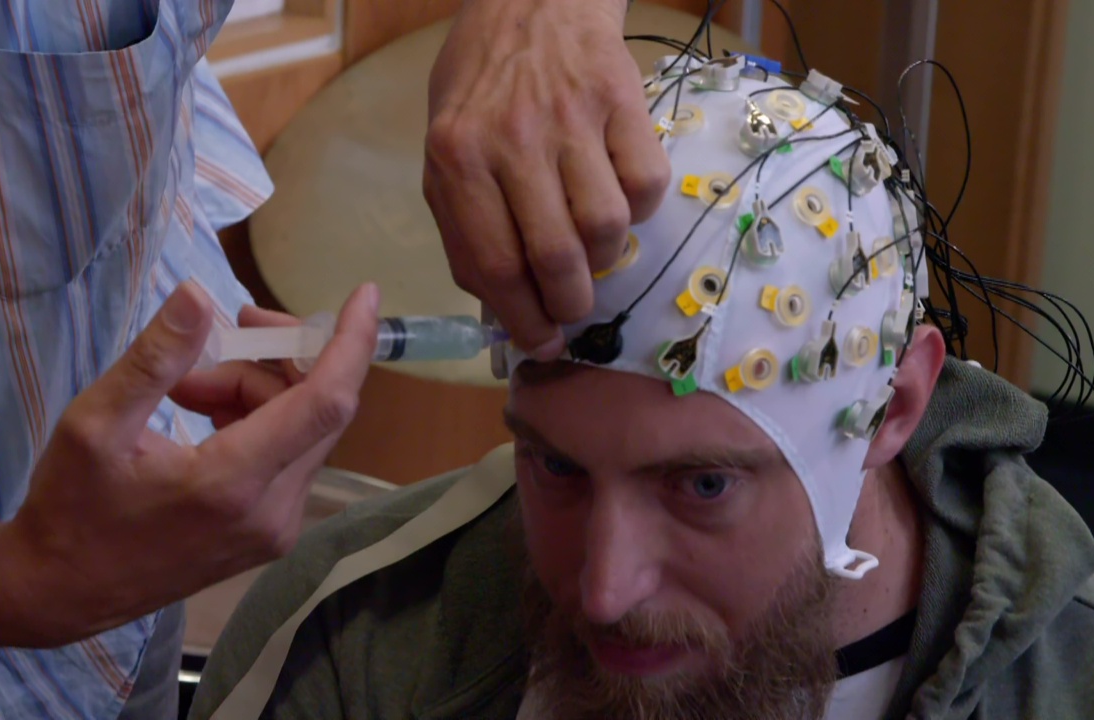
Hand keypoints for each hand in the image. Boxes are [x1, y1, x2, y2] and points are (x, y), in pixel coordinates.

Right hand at [0, 281, 378, 644]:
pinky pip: (289, 456)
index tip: (364, 294)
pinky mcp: (271, 533)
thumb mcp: (95, 423)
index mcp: (233, 483)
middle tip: (230, 326)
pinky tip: (203, 414)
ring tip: (185, 387)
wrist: (62, 592)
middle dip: (281, 356)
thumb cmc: (72, 508)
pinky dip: (258, 420)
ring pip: (303, 429)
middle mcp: (273, 511)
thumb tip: (199, 294)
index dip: (352, 343)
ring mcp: (277, 528)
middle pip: (318, 407)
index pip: (326, 402)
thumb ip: (155, 359)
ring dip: (259, 389)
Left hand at [423, 0, 669, 359]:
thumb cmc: (481, 89)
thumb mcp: (446, 154)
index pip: (494, 266)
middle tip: (573, 309)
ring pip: (608, 228)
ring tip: (592, 248)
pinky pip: (647, 185)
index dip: (525, 320)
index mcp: (456, 159)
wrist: (530, 3)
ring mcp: (571, 117)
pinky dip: (641, 209)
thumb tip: (504, 308)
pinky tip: (619, 195)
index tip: (543, 344)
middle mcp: (512, 140)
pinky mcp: (623, 100)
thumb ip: (465, 226)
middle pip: (556, 258)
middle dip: (570, 305)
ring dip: (606, 259)